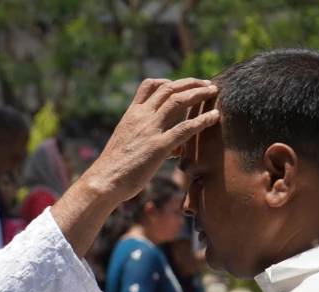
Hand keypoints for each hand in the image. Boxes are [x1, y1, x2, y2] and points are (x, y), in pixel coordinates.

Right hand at [84, 78, 219, 203]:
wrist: (104, 181)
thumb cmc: (114, 169)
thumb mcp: (125, 145)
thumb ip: (144, 140)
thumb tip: (168, 149)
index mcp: (131, 115)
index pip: (149, 86)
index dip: (169, 82)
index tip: (182, 85)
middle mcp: (141, 117)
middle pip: (168, 88)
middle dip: (190, 83)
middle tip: (207, 84)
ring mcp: (150, 130)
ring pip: (178, 101)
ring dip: (199, 93)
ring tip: (214, 91)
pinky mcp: (159, 147)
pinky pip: (185, 128)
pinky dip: (202, 120)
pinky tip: (215, 117)